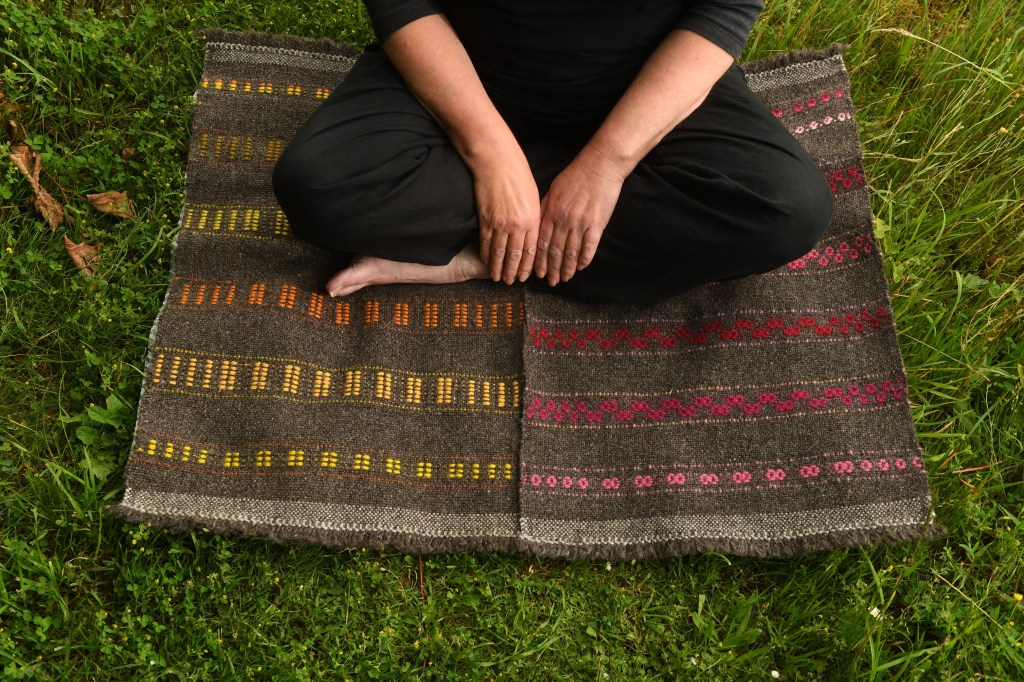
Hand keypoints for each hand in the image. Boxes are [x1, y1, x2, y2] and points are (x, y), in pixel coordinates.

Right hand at [474, 149, 541, 283]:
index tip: (526, 276)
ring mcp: (500, 224)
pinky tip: (486, 262)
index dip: (528, 266)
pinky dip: (485, 255)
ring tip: (497, 278)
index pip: (531, 250)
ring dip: (498, 267)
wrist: (496, 162)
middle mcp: (517, 225)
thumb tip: (532, 235)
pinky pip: (485, 242)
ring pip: (499, 253)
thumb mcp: (533, 197)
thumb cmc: (518, 175)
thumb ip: (533, 218)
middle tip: (511, 282)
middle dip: (513, 271)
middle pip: (515, 255)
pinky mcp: (486, 219)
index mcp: (532, 219)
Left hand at [535, 146, 625, 285]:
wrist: (599, 165)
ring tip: (565, 278)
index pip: (541, 242)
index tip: (536, 273)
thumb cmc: (575, 175)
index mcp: (551, 212)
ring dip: (567, 268)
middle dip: (552, 269)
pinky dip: (585, 259)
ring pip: (571, 252)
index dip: (538, 260)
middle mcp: (563, 220)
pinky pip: (589, 246)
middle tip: (550, 281)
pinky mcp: (597, 223)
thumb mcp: (553, 190)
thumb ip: (545, 208)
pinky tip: (582, 267)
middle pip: (555, 251)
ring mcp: (580, 222)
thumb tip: (537, 225)